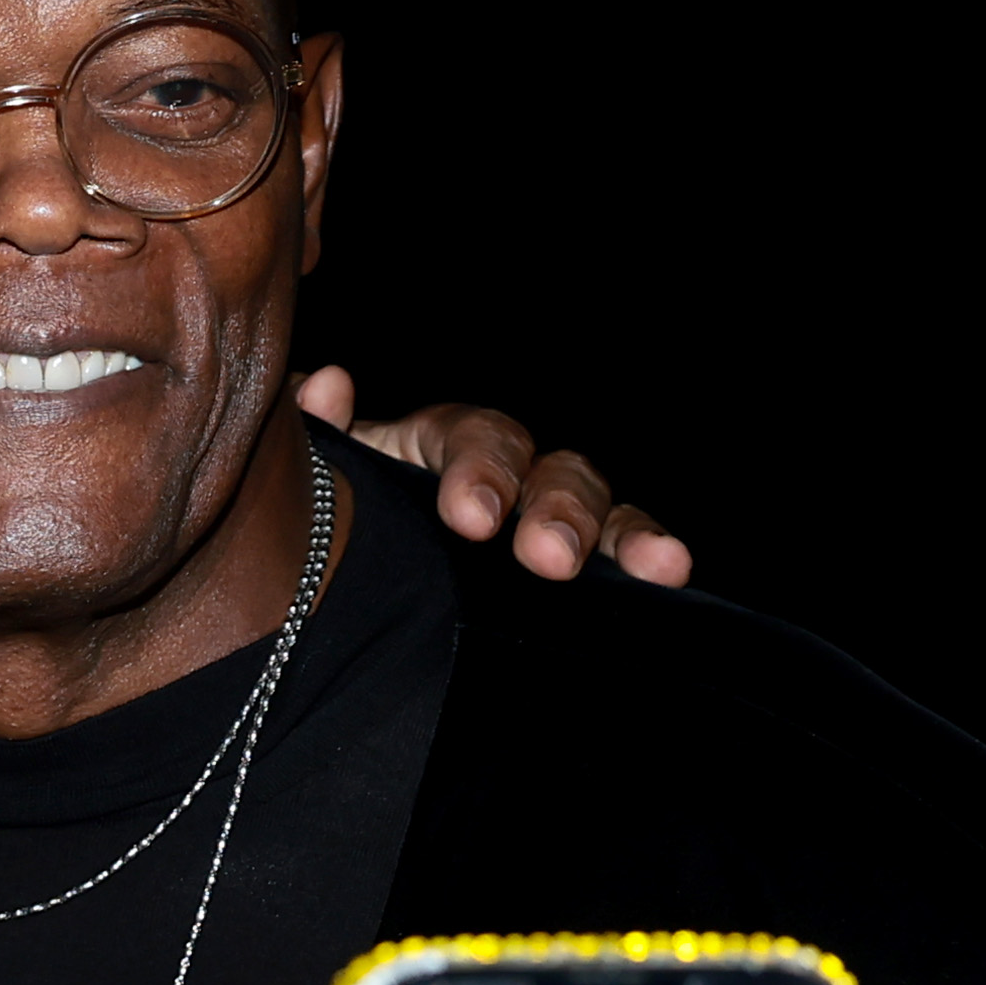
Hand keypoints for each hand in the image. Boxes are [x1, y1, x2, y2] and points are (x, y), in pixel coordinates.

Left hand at [295, 365, 692, 584]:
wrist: (321, 596)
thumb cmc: (317, 527)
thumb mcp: (307, 487)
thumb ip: (316, 440)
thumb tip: (329, 387)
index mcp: (438, 449)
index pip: (474, 440)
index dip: (479, 469)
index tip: (471, 518)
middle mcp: (504, 479)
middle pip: (552, 473)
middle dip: (560, 510)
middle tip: (548, 557)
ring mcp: (539, 527)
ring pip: (598, 515)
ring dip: (626, 534)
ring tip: (660, 566)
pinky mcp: (558, 587)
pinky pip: (613, 572)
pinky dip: (647, 558)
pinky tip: (678, 573)